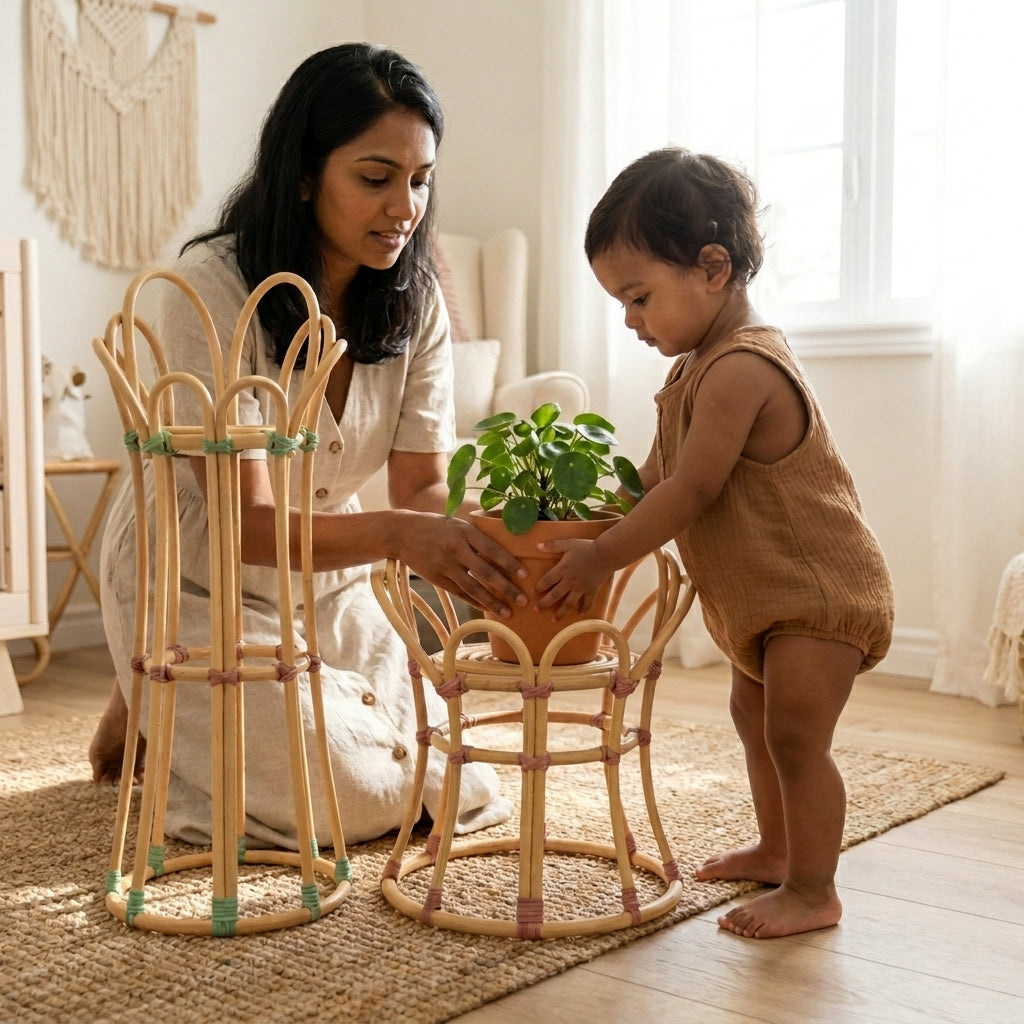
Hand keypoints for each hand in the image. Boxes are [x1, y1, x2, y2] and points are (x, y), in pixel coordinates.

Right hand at [398, 513, 527, 616]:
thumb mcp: (458, 524)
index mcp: (465, 532)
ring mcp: (445, 565)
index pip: (493, 549)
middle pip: (486, 573)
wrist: (402, 532)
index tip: (525, 575)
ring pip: (473, 588)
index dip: (510, 563)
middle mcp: (456, 549)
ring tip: (507, 613)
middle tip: (523, 599)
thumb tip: (505, 549)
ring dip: (492, 602)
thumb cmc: (437, 527)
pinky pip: (459, 593)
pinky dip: (474, 602)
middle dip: (507, 588)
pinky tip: (486, 609)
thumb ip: (478, 536)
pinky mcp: (436, 578)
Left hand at [533, 538, 613, 619]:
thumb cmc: (586, 547)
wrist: (605, 554)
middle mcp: (570, 581)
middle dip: (544, 603)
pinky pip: (587, 602)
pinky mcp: (592, 590)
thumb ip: (553, 545)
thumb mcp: (568, 543)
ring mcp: (581, 588)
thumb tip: (537, 546)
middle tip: (536, 610)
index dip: (539, 587)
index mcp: (562, 569)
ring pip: (569, 603)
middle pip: (554, 595)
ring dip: (561, 612)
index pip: (547, 580)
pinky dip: (584, 608)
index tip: (534, 593)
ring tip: (554, 620)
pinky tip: (580, 614)